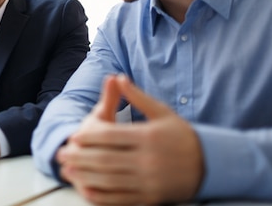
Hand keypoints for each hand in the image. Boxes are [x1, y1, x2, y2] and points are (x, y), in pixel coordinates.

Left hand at [56, 75, 203, 204]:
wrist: (210, 164)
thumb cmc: (182, 134)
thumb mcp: (162, 111)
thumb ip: (137, 96)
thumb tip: (117, 77)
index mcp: (149, 137)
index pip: (111, 137)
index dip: (89, 137)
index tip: (73, 136)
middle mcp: (148, 161)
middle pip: (105, 160)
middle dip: (80, 157)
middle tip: (61, 153)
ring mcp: (149, 182)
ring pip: (110, 180)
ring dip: (84, 176)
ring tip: (67, 170)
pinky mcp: (151, 198)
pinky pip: (121, 198)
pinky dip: (101, 196)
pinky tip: (87, 189)